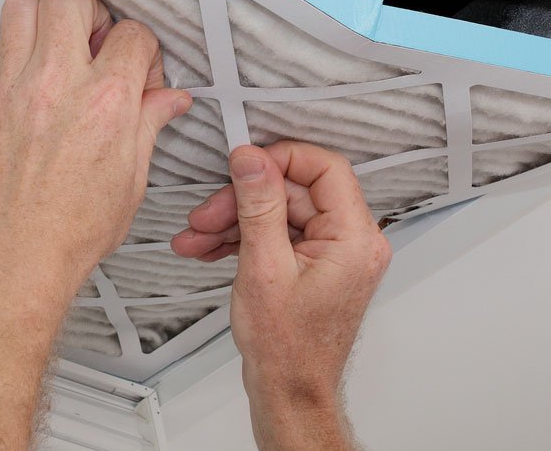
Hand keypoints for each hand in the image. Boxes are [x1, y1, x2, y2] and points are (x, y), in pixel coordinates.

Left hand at [0, 0, 191, 300]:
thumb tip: (169, 99)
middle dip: (87, 12)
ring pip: (20, 5)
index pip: (132, 33)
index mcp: (106, 102)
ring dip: (40, 21)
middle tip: (90, 43)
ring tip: (51, 53)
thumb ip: (148, 124)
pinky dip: (6, 55)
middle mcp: (57, 82)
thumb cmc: (70, 231)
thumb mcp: (130, 180)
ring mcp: (12, 87)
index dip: (140, 49)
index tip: (135, 70)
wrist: (11, 259)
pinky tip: (20, 83)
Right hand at [171, 142, 390, 449]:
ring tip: (196, 237)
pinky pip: (278, 234)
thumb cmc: (287, 347)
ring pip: (279, 213)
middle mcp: (351, 242)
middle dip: (241, 201)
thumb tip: (251, 158)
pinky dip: (243, 238)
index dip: (280, 159)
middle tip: (205, 215)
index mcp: (354, 238)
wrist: (288, 391)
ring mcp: (333, 253)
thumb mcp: (263, 266)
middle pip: (293, 192)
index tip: (243, 164)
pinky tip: (209, 247)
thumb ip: (258, 205)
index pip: (325, 168)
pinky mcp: (313, 263)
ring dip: (233, 221)